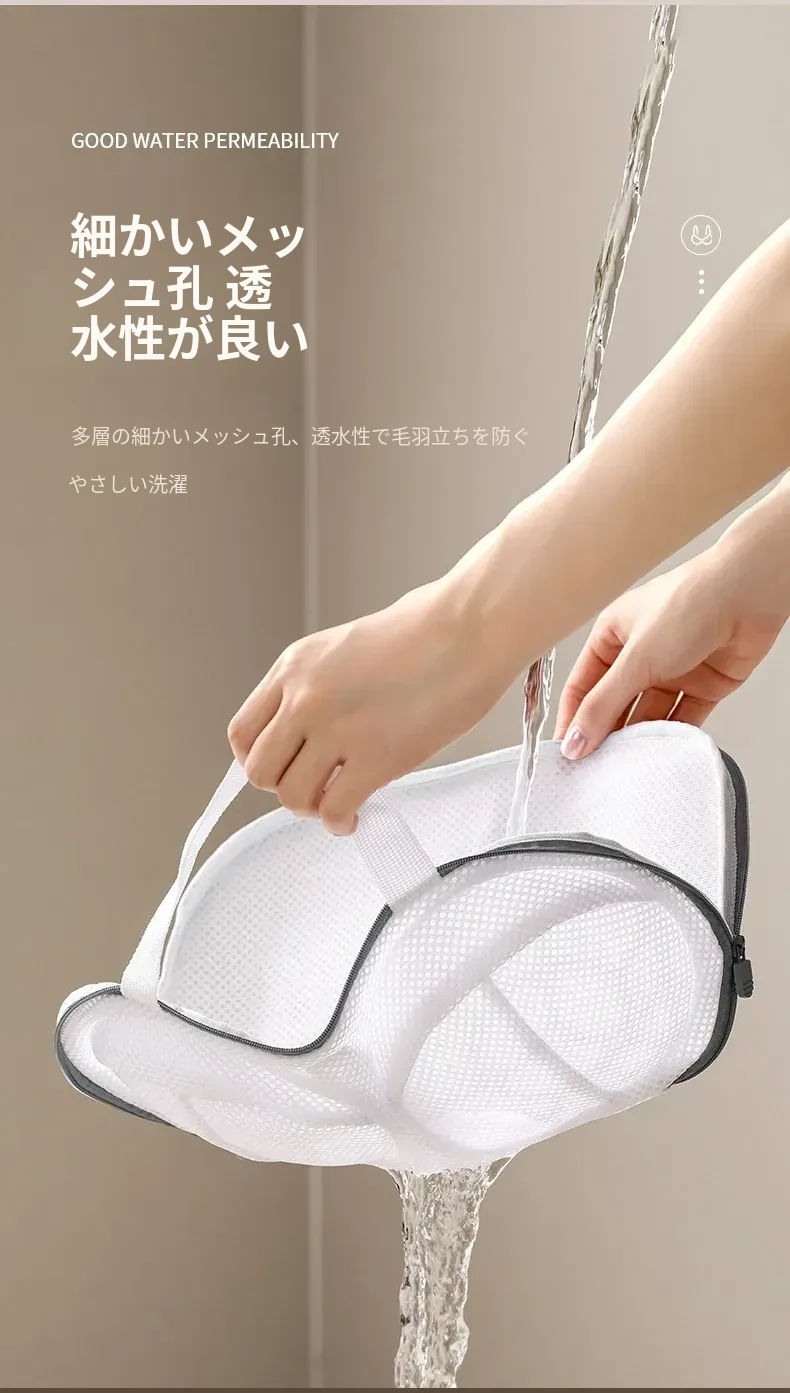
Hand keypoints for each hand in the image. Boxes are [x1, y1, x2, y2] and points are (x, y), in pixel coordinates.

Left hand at [228, 580, 514, 834]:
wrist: (470, 628)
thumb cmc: (427, 629)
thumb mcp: (347, 646)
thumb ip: (319, 686)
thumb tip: (313, 731)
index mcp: (294, 667)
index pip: (243, 732)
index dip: (260, 758)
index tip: (285, 765)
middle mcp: (305, 698)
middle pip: (260, 771)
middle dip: (285, 786)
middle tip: (316, 785)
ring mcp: (337, 729)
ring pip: (292, 797)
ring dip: (313, 807)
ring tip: (339, 800)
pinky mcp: (376, 757)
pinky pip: (335, 808)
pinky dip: (341, 820)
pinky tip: (356, 814)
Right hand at [554, 544, 786, 759]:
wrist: (749, 594)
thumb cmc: (690, 603)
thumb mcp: (636, 658)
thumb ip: (604, 704)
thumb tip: (575, 740)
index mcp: (613, 636)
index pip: (583, 686)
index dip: (574, 719)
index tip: (568, 753)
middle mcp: (641, 654)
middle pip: (615, 704)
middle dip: (606, 733)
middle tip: (595, 768)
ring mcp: (673, 670)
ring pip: (649, 714)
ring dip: (640, 737)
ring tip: (629, 764)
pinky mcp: (704, 684)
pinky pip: (683, 717)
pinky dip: (675, 735)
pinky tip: (665, 751)